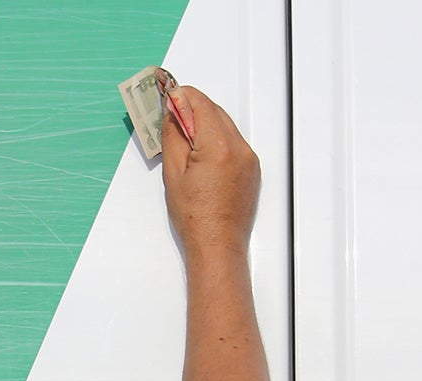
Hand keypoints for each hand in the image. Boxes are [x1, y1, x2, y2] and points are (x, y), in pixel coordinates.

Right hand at [160, 86, 260, 260]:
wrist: (217, 246)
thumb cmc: (193, 217)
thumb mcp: (173, 174)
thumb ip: (174, 136)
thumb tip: (172, 112)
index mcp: (218, 146)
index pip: (201, 105)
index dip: (183, 95)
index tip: (168, 93)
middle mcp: (240, 147)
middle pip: (215, 112)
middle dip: (193, 109)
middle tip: (171, 115)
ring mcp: (249, 158)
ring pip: (225, 127)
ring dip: (205, 124)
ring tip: (184, 138)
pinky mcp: (252, 169)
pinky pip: (234, 143)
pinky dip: (217, 140)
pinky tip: (201, 155)